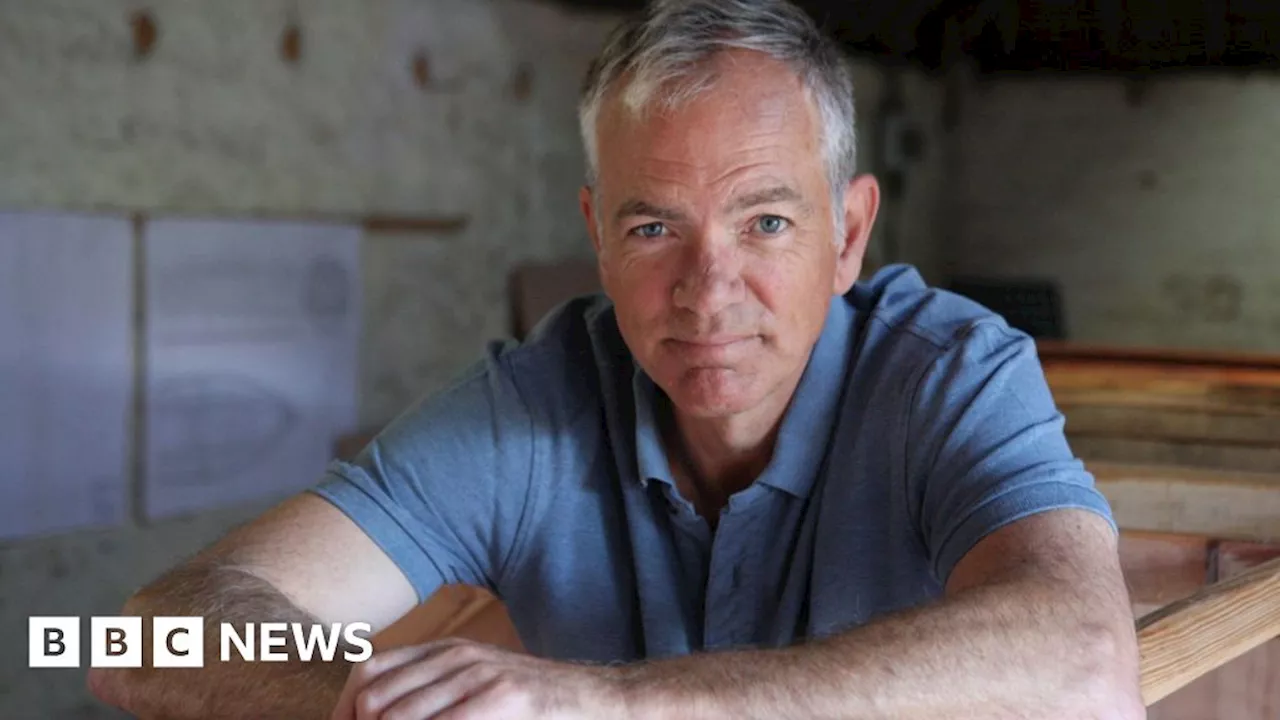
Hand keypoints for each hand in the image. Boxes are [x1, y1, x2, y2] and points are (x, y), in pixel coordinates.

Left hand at [330, 638, 629, 719]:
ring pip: (400, 714)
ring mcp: (478, 674)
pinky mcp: (501, 697)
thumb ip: (431, 692)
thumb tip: (374, 712)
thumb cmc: (528, 702)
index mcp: (443, 649)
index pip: (368, 672)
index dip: (343, 709)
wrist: (590, 698)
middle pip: (374, 695)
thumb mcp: (474, 682)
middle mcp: (455, 655)